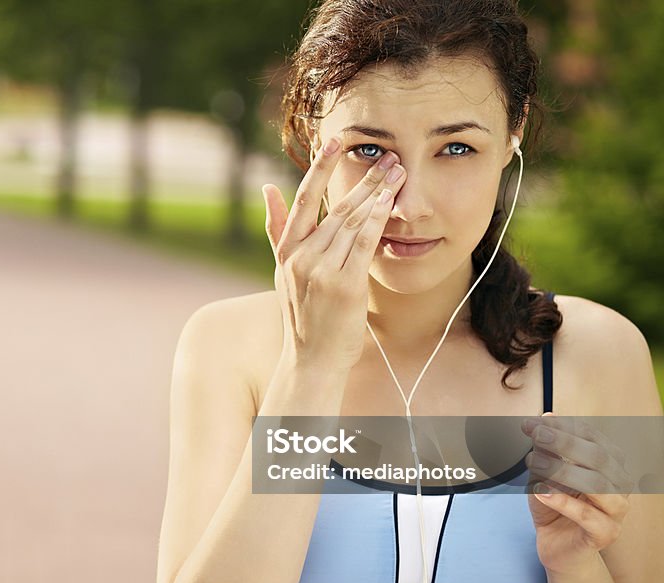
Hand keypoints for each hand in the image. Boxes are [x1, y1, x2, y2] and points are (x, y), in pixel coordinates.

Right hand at [262, 137, 406, 370]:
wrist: (311, 360)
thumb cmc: (303, 316)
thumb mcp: (283, 271)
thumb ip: (275, 229)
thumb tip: (266, 188)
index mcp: (287, 252)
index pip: (302, 200)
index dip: (319, 168)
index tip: (335, 142)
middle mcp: (301, 258)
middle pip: (334, 208)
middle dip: (364, 179)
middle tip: (388, 156)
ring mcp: (321, 272)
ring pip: (351, 222)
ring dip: (377, 194)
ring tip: (398, 173)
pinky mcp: (343, 285)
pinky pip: (363, 244)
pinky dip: (377, 220)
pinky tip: (390, 202)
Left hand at [522, 412, 635, 576]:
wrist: (556, 544)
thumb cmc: (554, 504)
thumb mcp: (544, 473)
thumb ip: (547, 449)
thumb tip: (545, 418)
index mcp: (611, 464)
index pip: (593, 438)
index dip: (564, 426)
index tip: (533, 422)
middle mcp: (620, 484)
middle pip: (599, 457)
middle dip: (565, 442)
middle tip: (536, 435)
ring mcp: (617, 510)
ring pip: (597, 485)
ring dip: (562, 470)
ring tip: (532, 462)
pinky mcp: (606, 533)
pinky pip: (587, 516)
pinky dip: (562, 501)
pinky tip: (539, 492)